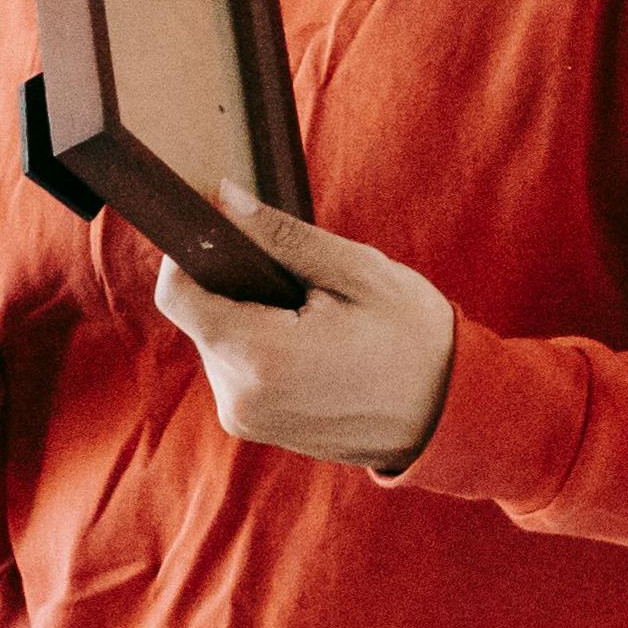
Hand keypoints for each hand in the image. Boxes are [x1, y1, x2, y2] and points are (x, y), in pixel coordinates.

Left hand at [152, 203, 458, 477]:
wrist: (451, 415)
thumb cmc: (414, 339)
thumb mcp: (357, 272)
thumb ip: (282, 237)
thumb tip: (226, 200)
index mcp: (259, 355)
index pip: (176, 294)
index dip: (189, 253)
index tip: (223, 231)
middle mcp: (240, 395)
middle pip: (201, 316)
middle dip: (236, 288)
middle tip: (301, 284)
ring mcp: (247, 418)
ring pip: (218, 343)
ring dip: (251, 320)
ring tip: (314, 320)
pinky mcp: (257, 427)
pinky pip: (238, 371)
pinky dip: (262, 350)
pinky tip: (312, 347)